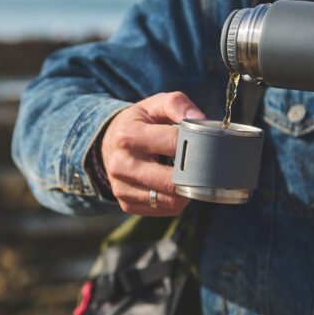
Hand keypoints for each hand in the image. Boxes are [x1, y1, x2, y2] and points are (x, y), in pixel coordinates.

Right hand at [100, 91, 204, 215]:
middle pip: (172, 181)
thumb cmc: (139, 123)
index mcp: (128, 136)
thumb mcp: (154, 105)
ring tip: (187, 174)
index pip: (174, 145)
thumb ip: (178, 104)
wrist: (108, 144)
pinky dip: (176, 200)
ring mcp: (121, 188)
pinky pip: (165, 210)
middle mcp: (121, 165)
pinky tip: (174, 185)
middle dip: (194, 174)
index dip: (195, 144)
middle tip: (204, 165)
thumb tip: (199, 120)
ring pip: (171, 200)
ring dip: (187, 190)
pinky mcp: (127, 205)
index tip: (205, 144)